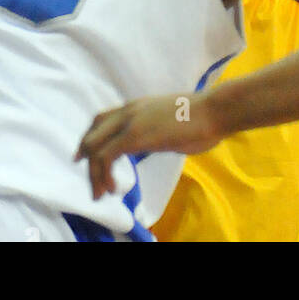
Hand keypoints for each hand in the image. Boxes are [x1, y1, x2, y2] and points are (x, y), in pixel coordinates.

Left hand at [75, 92, 216, 199]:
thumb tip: (157, 142)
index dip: (90, 138)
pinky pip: (106, 156)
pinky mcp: (135, 136)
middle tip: (91, 182)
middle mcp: (128, 110)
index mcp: (136, 106)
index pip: (102, 120)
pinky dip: (104, 174)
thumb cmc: (200, 118)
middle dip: (86, 158)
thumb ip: (157, 130)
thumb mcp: (170, 122)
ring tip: (101, 193)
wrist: (212, 110)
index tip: (86, 157)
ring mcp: (130, 122)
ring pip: (94, 146)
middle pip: (93, 132)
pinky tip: (114, 188)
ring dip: (94, 173)